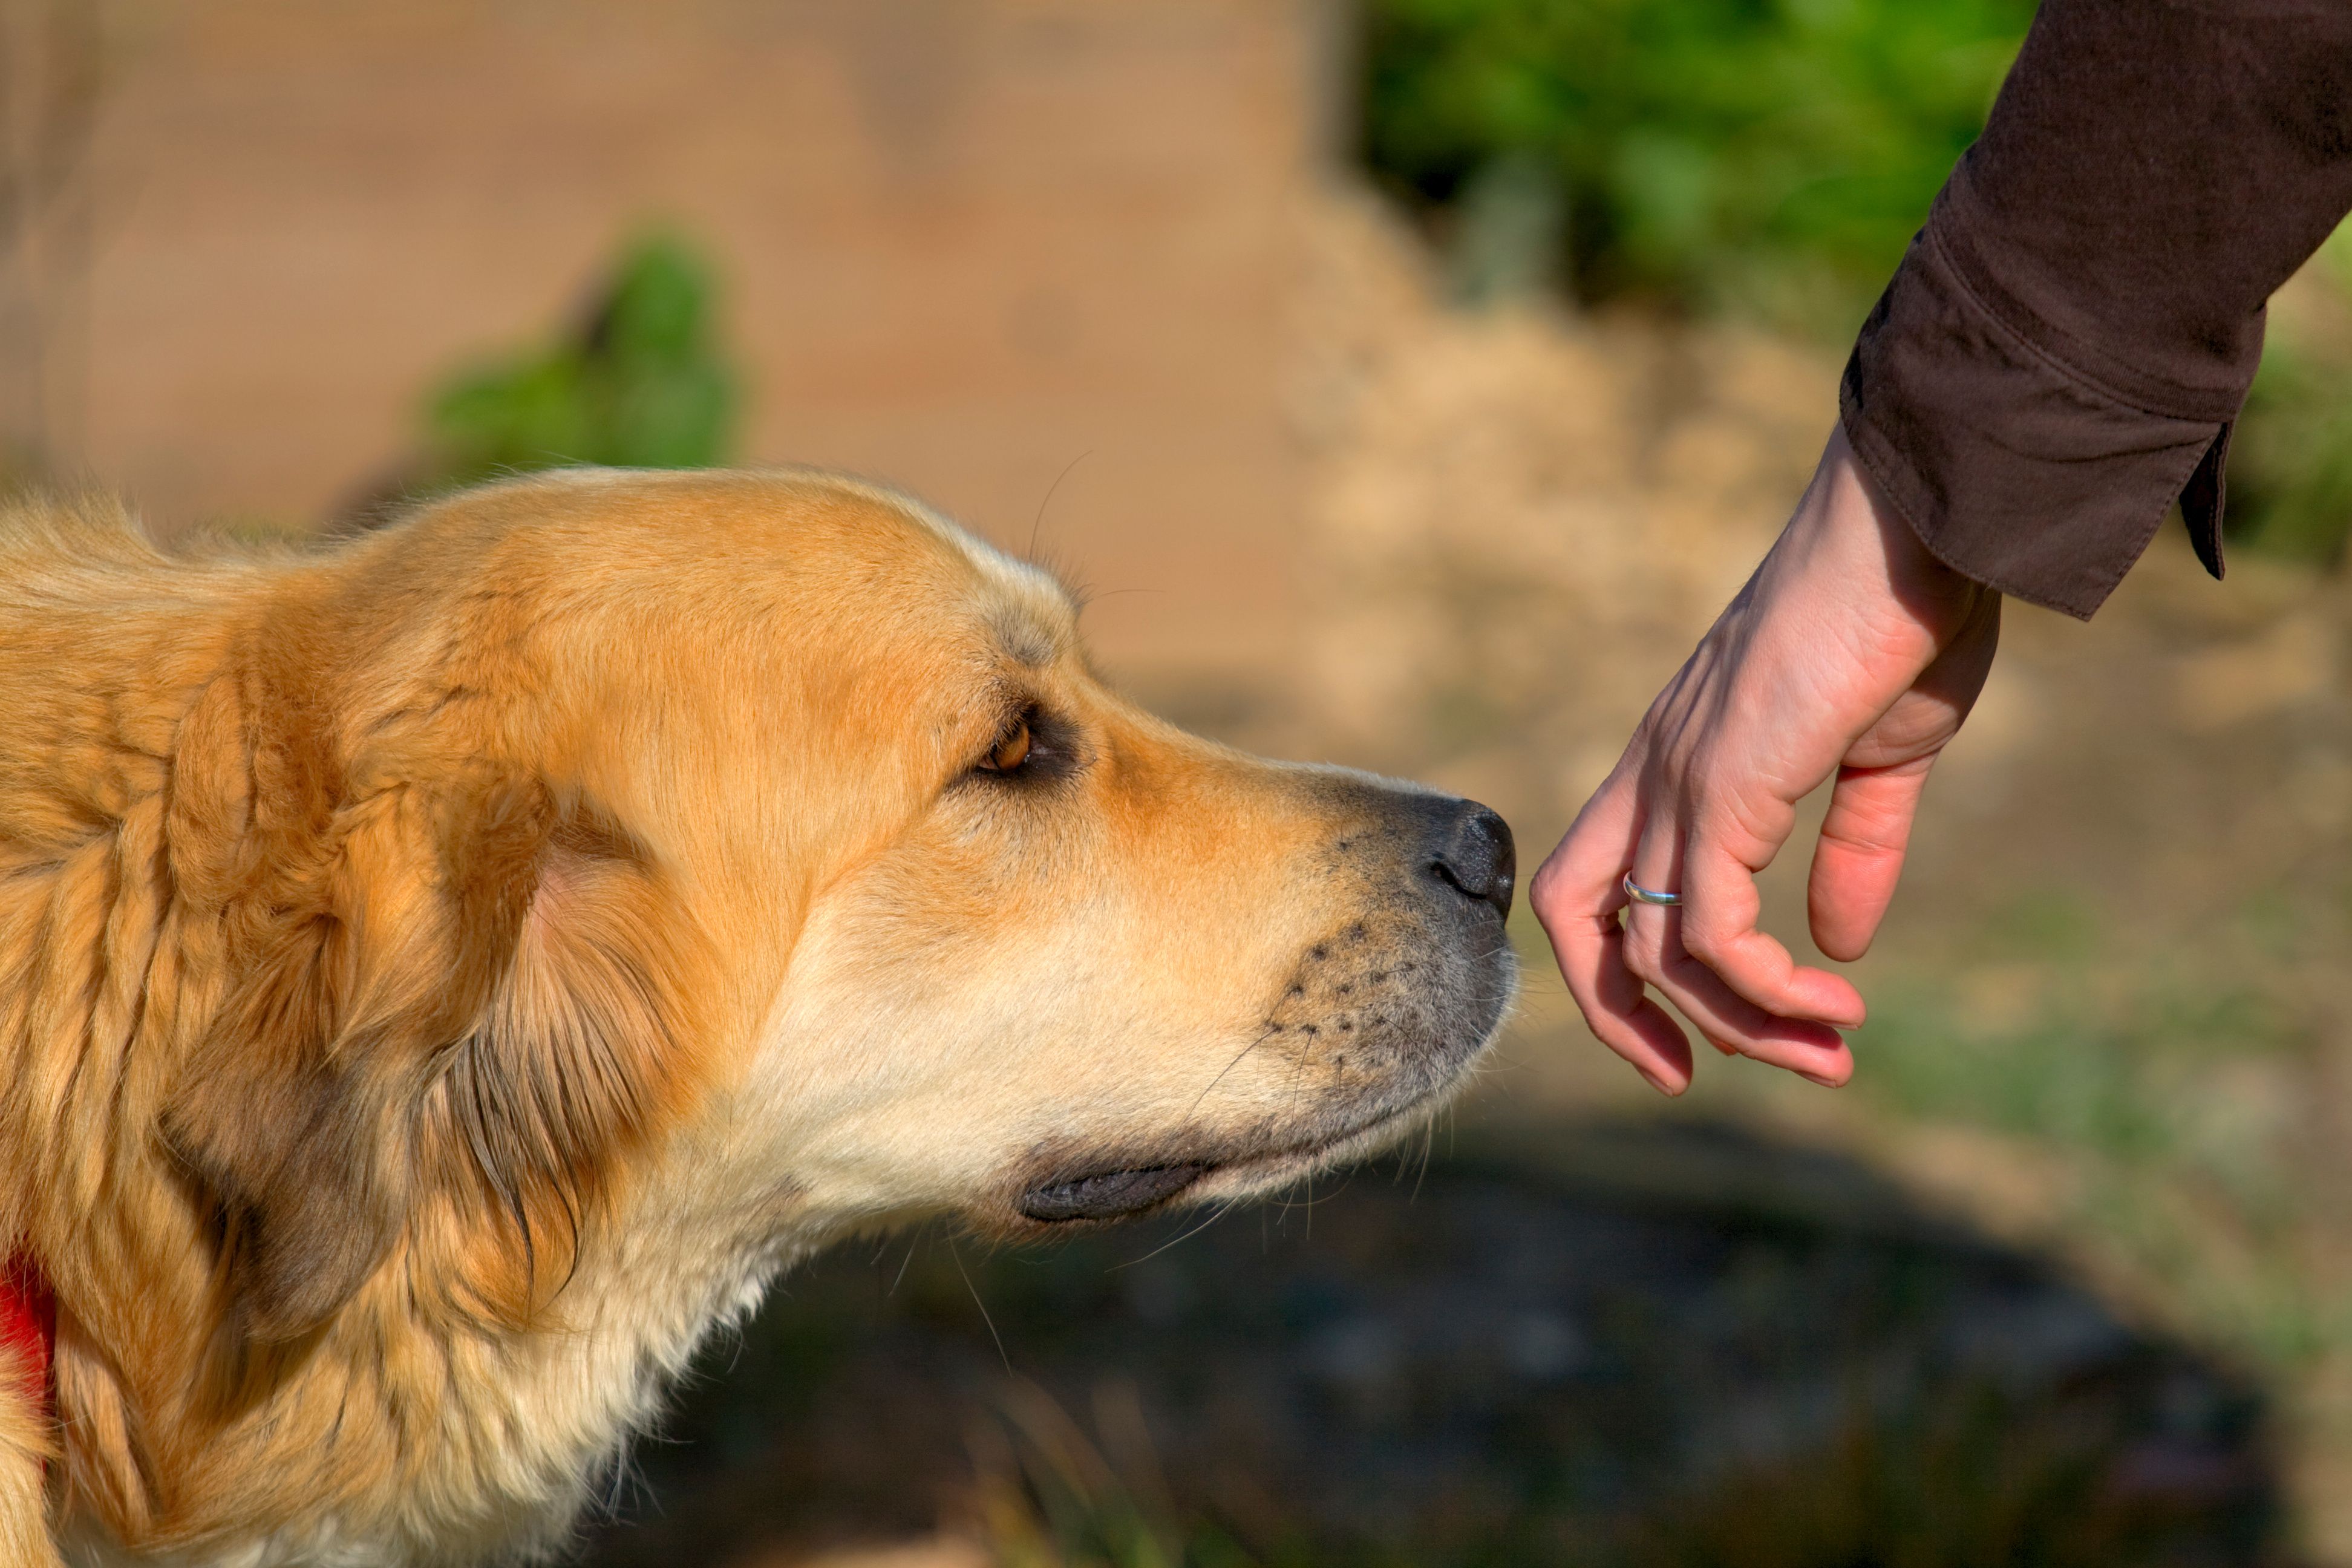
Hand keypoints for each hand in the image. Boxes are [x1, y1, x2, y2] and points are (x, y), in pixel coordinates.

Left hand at [1529, 426, 1999, 1092]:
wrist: (1923, 528)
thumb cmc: (1903, 618)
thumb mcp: (1880, 759)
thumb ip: (1853, 849)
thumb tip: (1839, 946)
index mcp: (1676, 758)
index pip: (1594, 881)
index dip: (1616, 971)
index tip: (1694, 1037)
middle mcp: (1654, 770)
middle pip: (1574, 921)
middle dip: (1620, 1020)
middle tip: (1697, 1080)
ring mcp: (1680, 775)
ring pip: (1653, 948)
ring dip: (1741, 1025)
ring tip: (1832, 1053)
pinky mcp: (1725, 782)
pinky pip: (1709, 930)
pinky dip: (1763, 989)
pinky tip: (1832, 1000)